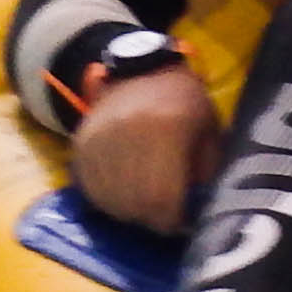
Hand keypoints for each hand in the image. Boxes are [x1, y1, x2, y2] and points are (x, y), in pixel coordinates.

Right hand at [70, 64, 222, 233]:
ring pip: (109, 199)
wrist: (143, 69)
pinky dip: (107, 198)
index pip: (161, 197)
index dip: (172, 220)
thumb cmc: (184, 102)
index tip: (182, 222)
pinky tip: (123, 194)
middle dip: (151, 218)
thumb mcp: (209, 131)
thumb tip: (195, 211)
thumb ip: (206, 172)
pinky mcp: (81, 143)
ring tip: (144, 204)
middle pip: (134, 203)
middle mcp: (126, 133)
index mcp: (165, 129)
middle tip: (164, 216)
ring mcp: (99, 138)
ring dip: (128, 211)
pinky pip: (89, 187)